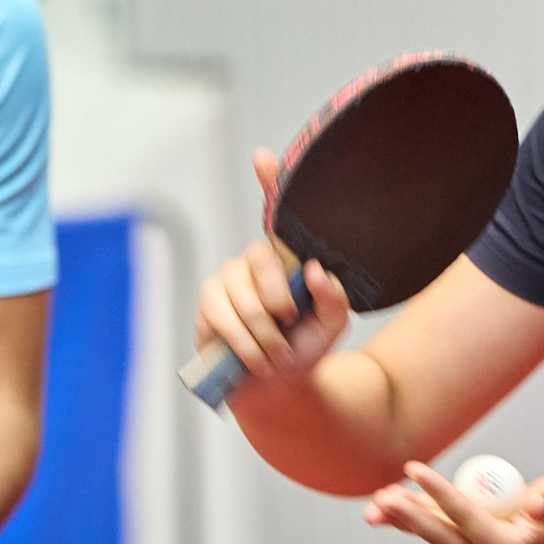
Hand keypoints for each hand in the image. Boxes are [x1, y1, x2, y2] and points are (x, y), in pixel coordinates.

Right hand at [190, 149, 354, 390]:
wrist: (278, 388)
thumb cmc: (305, 347)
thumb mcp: (334, 325)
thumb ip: (335, 299)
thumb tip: (316, 271)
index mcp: (287, 258)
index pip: (275, 211)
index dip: (268, 181)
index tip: (262, 156)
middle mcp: (254, 261)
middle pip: (263, 260)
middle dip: (280, 304)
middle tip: (289, 330)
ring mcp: (227, 279)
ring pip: (246, 299)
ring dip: (266, 336)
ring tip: (276, 354)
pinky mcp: (207, 303)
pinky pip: (225, 318)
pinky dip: (247, 345)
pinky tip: (256, 359)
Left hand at [363, 459, 543, 543]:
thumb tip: (535, 505)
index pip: (467, 518)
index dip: (440, 493)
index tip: (416, 469)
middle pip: (441, 534)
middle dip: (410, 517)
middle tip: (383, 497)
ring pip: (432, 532)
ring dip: (403, 519)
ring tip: (374, 503)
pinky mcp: (466, 540)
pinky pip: (434, 527)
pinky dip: (411, 516)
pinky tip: (386, 505)